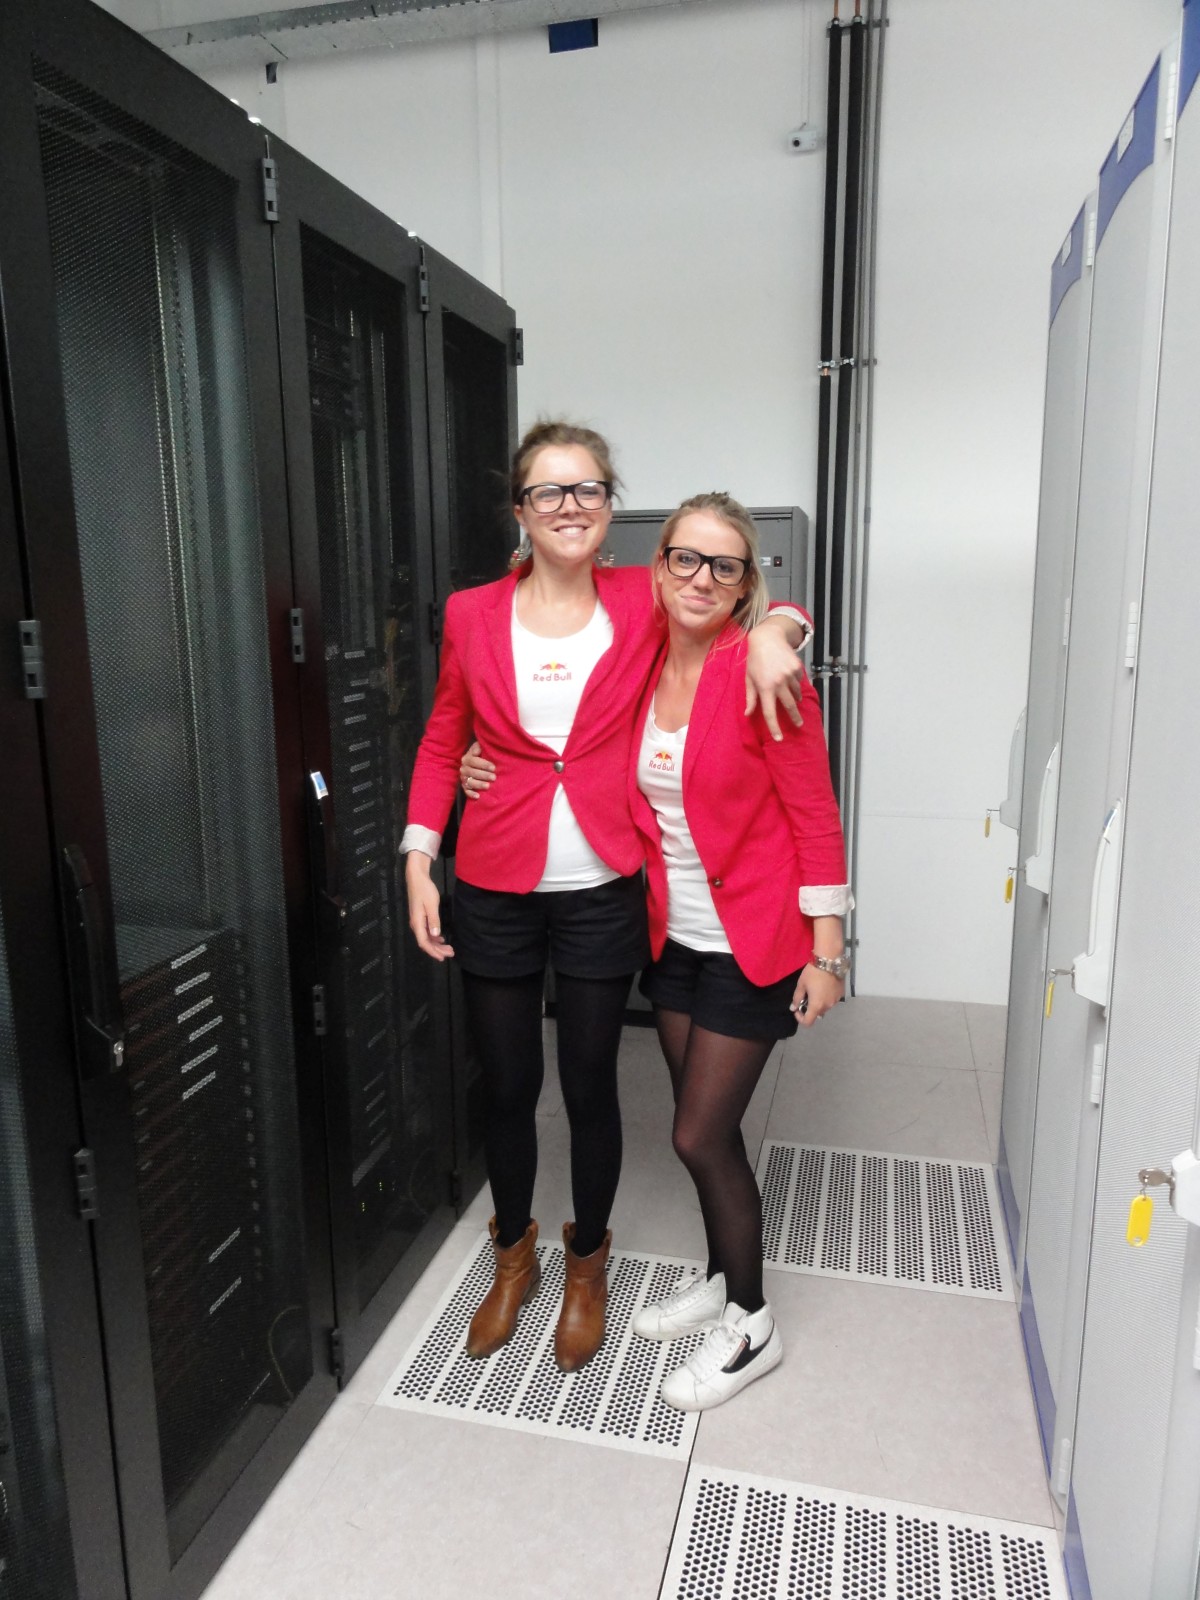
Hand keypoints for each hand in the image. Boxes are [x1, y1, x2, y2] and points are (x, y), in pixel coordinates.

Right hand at [405, 856, 454, 960]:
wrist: (416, 878)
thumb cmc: (424, 890)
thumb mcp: (431, 905)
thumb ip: (434, 920)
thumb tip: (436, 935)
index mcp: (417, 922)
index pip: (424, 942)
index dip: (433, 952)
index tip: (443, 957)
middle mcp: (416, 924)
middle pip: (426, 942)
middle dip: (437, 950)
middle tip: (451, 953)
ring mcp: (417, 921)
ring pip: (427, 937)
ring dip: (437, 944)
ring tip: (448, 948)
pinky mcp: (420, 917)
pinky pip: (426, 931)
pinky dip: (434, 937)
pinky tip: (441, 938)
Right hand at [460, 741, 495, 800]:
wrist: (479, 764)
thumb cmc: (483, 755)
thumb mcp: (481, 748)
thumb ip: (479, 746)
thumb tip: (477, 751)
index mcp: (466, 758)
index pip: (473, 761)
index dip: (483, 764)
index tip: (493, 767)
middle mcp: (463, 768)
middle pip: (471, 772)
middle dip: (483, 775)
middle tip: (494, 777)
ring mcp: (463, 778)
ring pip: (469, 782)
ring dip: (478, 784)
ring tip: (488, 786)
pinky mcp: (465, 786)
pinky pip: (466, 791)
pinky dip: (471, 794)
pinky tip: (478, 796)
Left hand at [745, 619, 804, 740]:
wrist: (767, 638)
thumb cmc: (754, 660)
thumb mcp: (749, 679)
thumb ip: (750, 698)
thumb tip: (748, 715)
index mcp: (764, 688)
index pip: (769, 712)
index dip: (774, 727)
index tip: (779, 738)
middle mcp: (778, 683)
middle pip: (789, 706)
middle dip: (795, 717)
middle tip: (798, 724)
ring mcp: (789, 675)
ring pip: (796, 693)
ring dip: (794, 697)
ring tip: (792, 696)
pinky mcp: (797, 667)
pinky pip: (799, 681)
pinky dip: (795, 682)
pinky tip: (788, 675)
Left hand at [791, 964, 842, 1025]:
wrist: (829, 960)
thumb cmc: (813, 973)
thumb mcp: (801, 984)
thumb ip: (797, 998)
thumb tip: (793, 1008)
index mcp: (816, 1006)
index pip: (808, 1022)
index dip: (800, 1018)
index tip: (797, 1009)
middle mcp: (828, 1006)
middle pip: (817, 1014)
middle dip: (810, 1009)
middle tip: (806, 997)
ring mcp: (836, 1000)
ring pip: (825, 1007)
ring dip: (819, 1003)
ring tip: (816, 990)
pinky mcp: (841, 994)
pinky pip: (831, 1000)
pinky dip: (826, 997)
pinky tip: (824, 987)